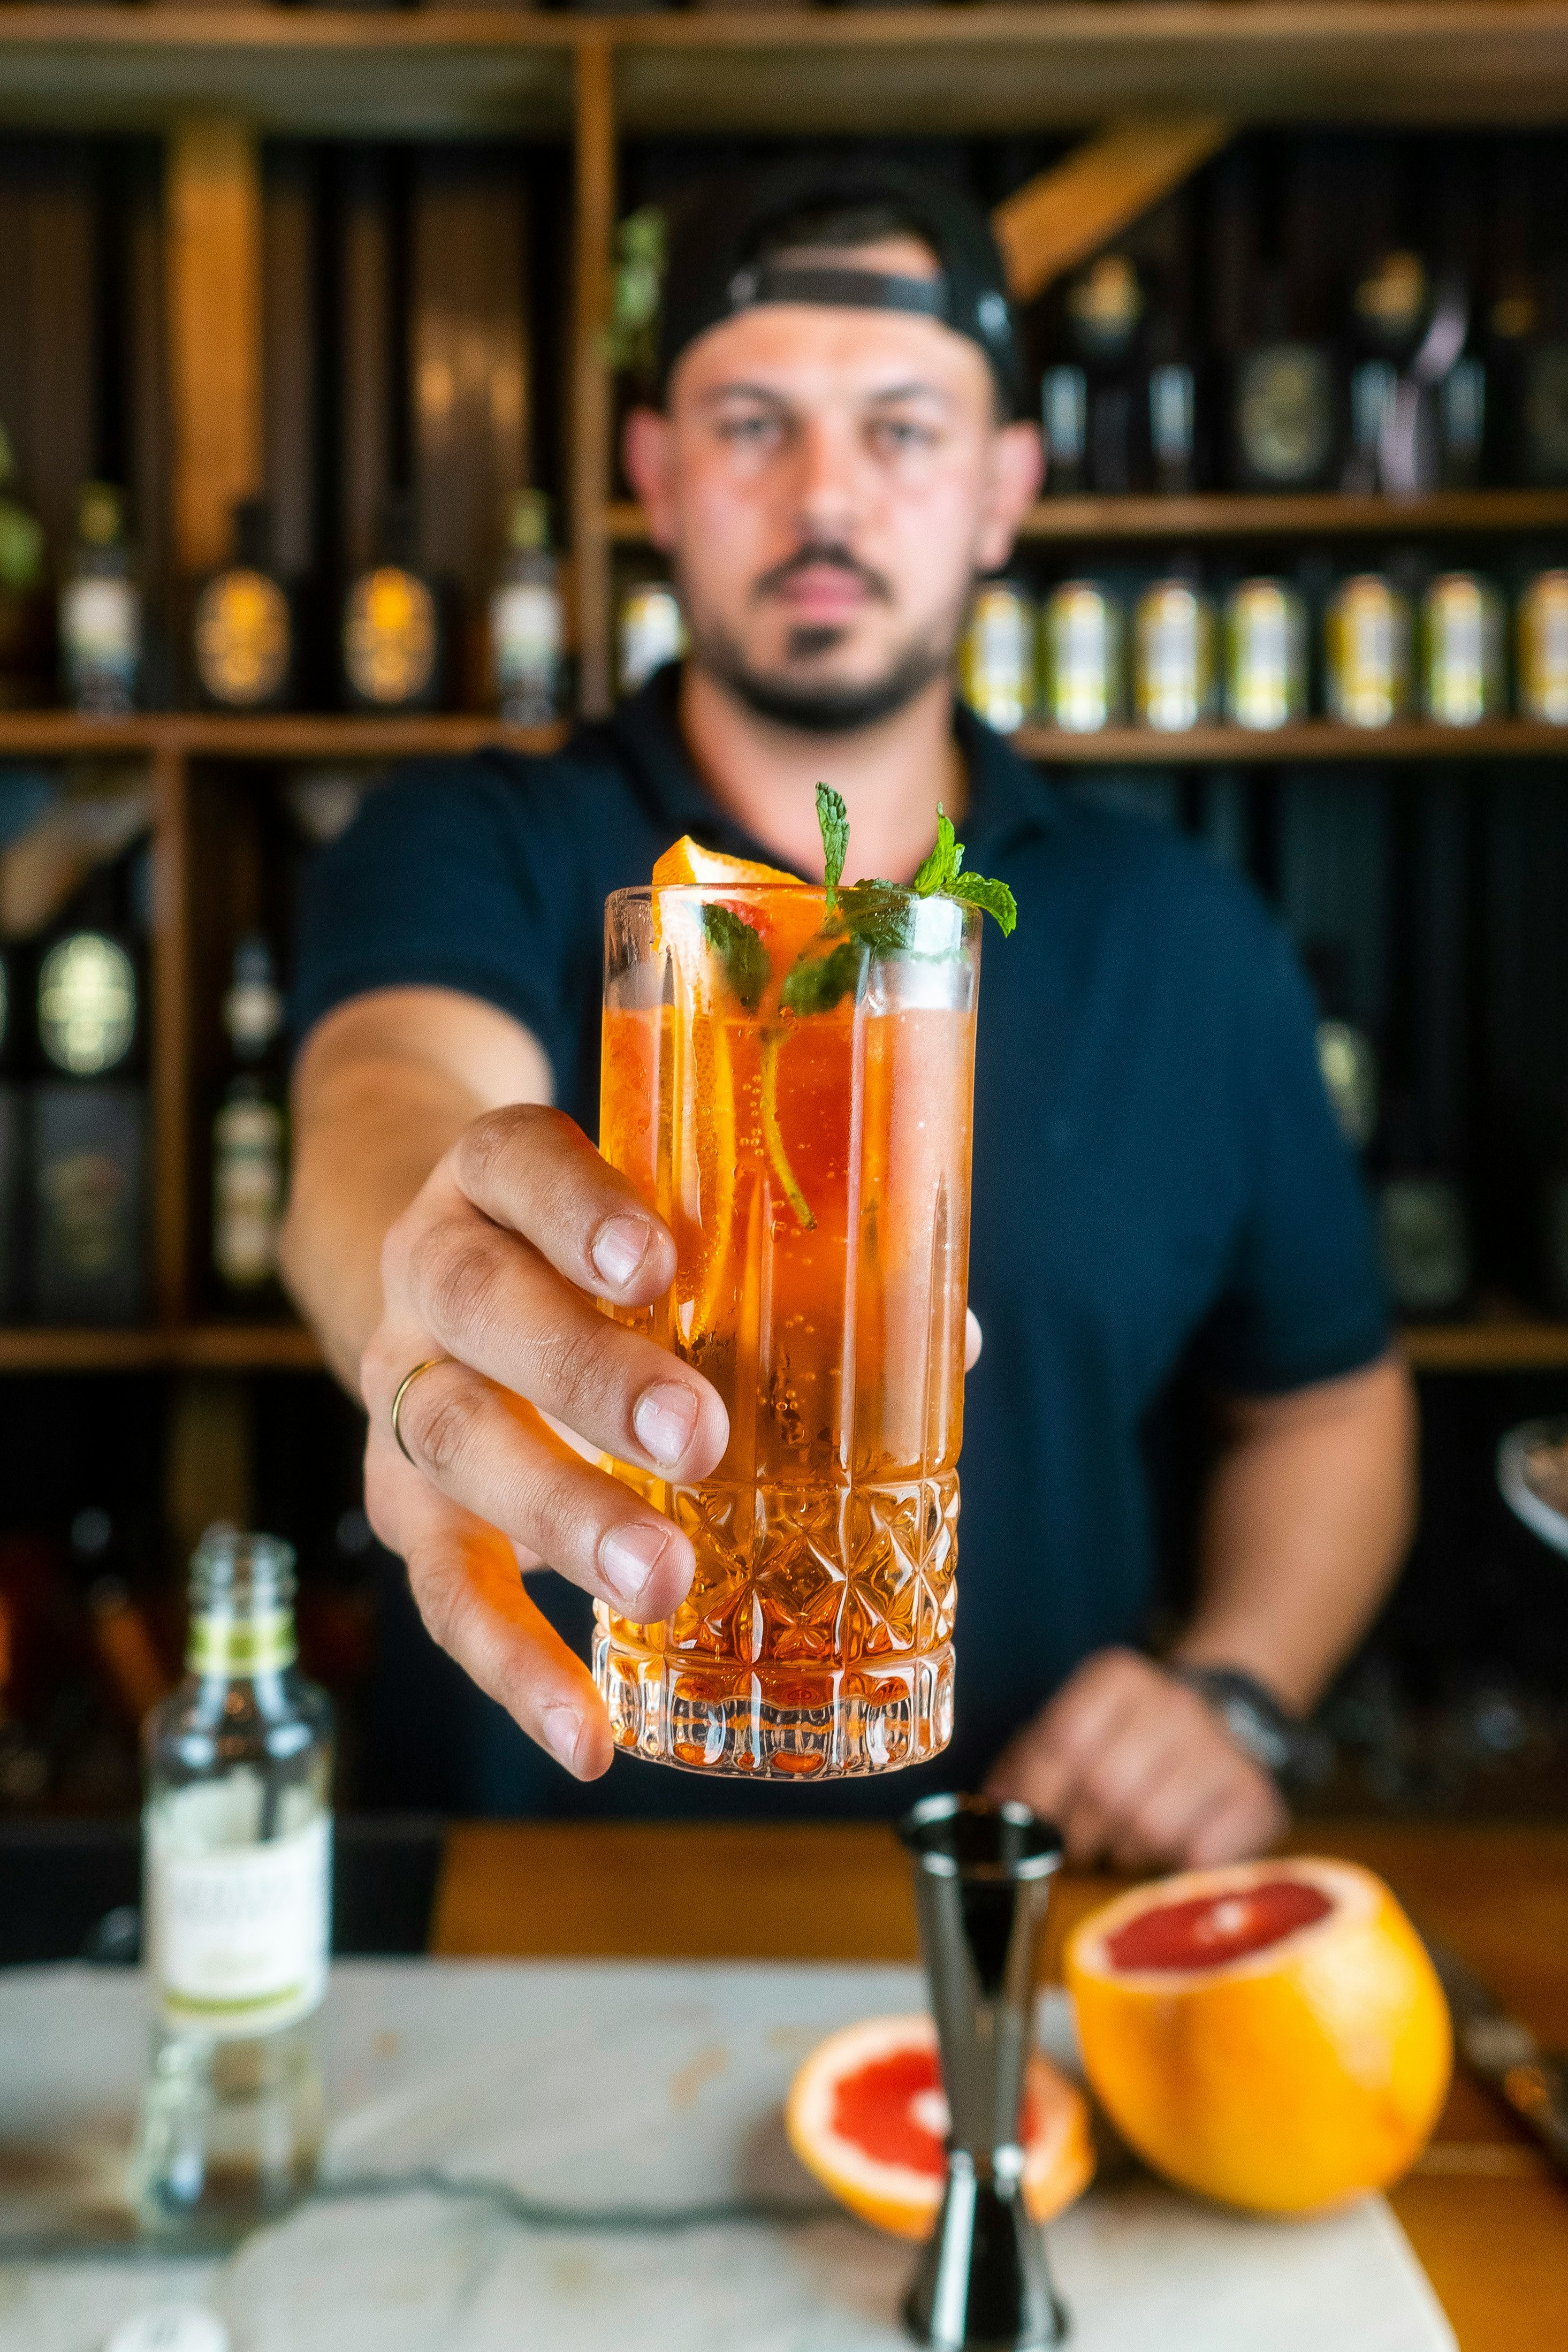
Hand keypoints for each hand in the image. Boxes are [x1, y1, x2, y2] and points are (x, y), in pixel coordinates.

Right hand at [359, 1104, 729, 1780]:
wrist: (451, 1286)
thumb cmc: (595, 1264)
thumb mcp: (659, 1233)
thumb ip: (782, 1273)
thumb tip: (948, 1338)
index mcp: (496, 1184)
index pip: (514, 1162)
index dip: (576, 1207)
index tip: (660, 1263)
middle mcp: (432, 1275)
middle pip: (481, 1306)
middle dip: (588, 1375)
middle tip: (697, 1436)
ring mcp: (407, 1391)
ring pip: (457, 1442)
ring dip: (563, 1514)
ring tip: (666, 1578)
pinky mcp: (406, 1509)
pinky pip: (446, 1591)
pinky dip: (516, 1668)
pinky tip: (589, 1736)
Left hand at [983, 1648, 1287, 1871]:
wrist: (1225, 1726)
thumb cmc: (1128, 1740)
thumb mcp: (1074, 1727)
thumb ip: (1028, 1760)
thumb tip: (998, 1805)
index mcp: (1118, 1677)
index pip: (1062, 1740)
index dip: (1038, 1794)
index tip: (1031, 1823)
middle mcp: (1173, 1702)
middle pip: (1104, 1788)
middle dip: (1079, 1831)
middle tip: (1077, 1844)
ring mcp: (1219, 1747)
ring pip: (1151, 1824)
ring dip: (1125, 1850)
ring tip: (1121, 1844)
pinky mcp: (1255, 1795)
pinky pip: (1202, 1853)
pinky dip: (1176, 1865)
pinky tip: (1170, 1851)